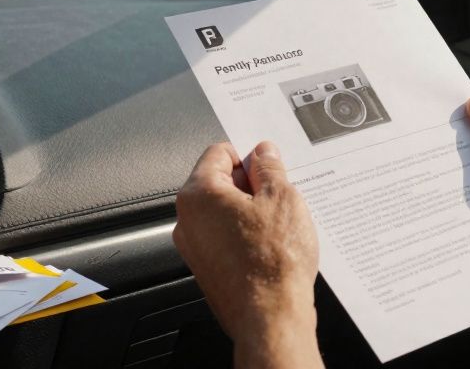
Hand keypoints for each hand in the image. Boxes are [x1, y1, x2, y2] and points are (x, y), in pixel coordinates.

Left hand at [173, 141, 323, 368]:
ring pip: (224, 213)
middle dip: (250, 185)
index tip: (268, 166)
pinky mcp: (208, 270)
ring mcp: (195, 249)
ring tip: (278, 224)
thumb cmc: (272, 263)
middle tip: (279, 195)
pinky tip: (271, 246)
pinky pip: (225, 239)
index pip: (219, 153)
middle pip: (219, 183)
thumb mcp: (282, 198)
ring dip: (250, 212)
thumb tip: (264, 154)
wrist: (271, 316)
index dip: (248, 155)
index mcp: (199, 195)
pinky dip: (246, 236)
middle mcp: (188, 221)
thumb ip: (270, 168)